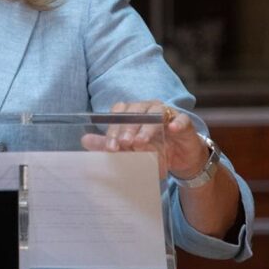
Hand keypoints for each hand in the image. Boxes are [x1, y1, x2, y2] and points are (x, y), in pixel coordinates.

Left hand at [80, 100, 210, 180]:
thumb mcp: (129, 150)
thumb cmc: (151, 150)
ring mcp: (168, 113)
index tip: (111, 147)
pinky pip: (181, 119)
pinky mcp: (184, 122)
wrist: (179, 160)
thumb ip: (108, 145)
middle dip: (127, 128)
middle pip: (135, 110)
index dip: (113, 128)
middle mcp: (148, 108)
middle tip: (124, 143)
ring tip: (140, 141)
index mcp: (133, 112)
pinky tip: (172, 130)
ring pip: (156, 113)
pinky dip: (177, 123)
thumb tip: (84, 140)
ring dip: (147, 127)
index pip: (119, 113)